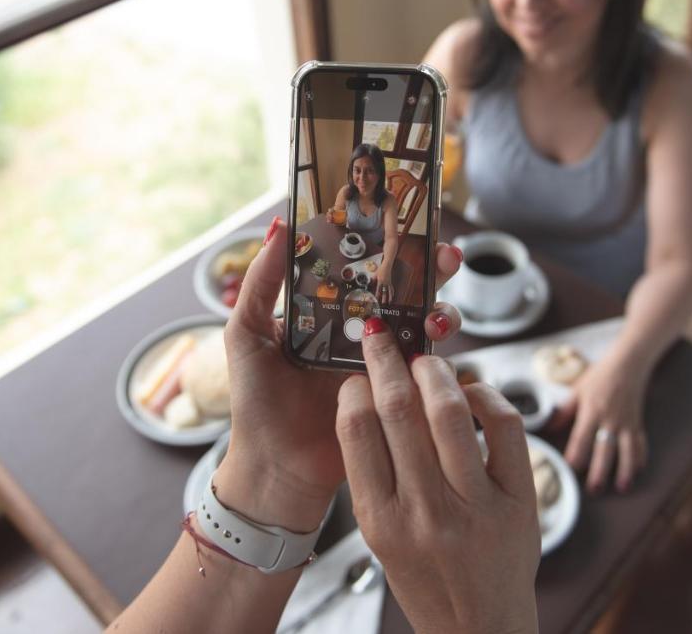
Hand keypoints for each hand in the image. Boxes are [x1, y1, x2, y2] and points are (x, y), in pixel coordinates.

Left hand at [216, 218, 464, 528]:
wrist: (275, 467)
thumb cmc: (255, 403)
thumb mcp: (246, 335)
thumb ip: (260, 284)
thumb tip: (277, 228)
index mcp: (327, 309)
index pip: (362, 265)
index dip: (387, 243)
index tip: (407, 223)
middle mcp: (359, 329)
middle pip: (404, 287)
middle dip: (431, 267)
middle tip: (445, 256)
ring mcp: (381, 361)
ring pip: (423, 322)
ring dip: (440, 310)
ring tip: (437, 316)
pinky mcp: (398, 393)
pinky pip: (426, 368)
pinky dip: (438, 354)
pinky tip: (434, 349)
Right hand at [337, 319, 540, 633]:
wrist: (481, 628)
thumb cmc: (427, 578)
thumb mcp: (382, 536)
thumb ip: (377, 475)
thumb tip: (375, 397)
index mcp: (382, 522)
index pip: (356, 431)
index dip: (355, 389)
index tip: (357, 374)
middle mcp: (426, 513)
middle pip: (399, 411)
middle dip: (387, 361)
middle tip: (382, 336)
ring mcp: (476, 507)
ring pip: (450, 411)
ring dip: (435, 372)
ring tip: (426, 361)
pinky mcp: (520, 501)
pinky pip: (504, 427)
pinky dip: (486, 397)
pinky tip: (473, 392)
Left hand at [549, 354, 649, 493]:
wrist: (628, 364)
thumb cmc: (599, 377)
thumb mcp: (577, 390)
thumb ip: (564, 411)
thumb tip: (547, 428)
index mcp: (591, 410)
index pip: (582, 437)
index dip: (576, 454)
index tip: (571, 469)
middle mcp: (610, 419)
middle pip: (605, 448)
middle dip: (601, 470)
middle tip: (594, 489)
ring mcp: (627, 422)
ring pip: (627, 450)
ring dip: (625, 470)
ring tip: (621, 488)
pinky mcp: (638, 424)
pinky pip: (641, 444)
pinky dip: (640, 459)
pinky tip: (637, 472)